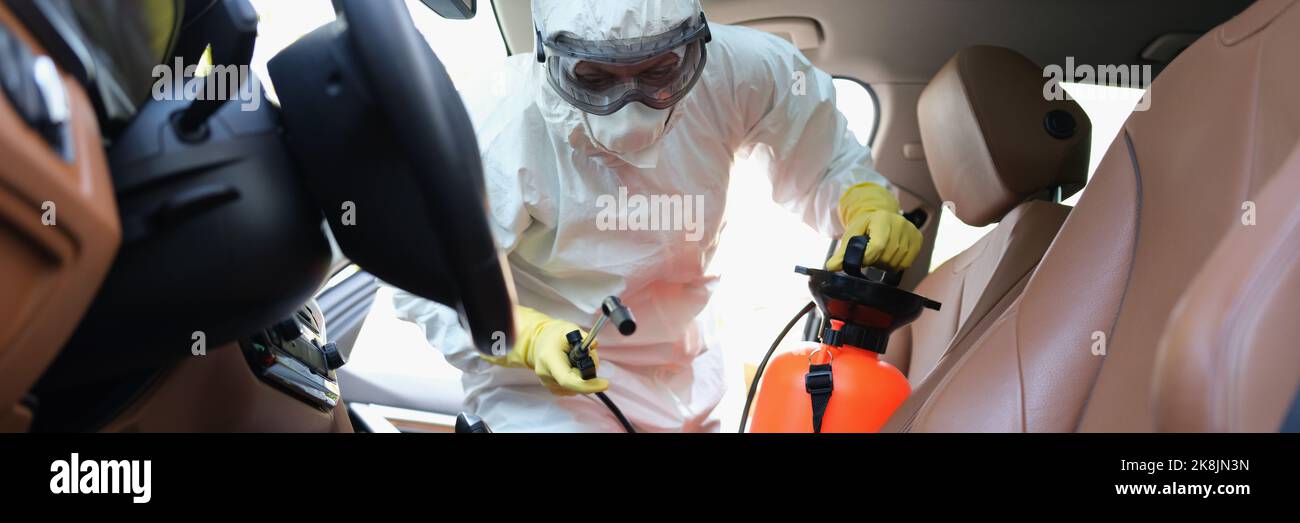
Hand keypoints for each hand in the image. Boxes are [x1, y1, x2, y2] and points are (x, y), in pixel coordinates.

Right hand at [483, 306, 609, 395]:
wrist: (538, 341)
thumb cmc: (554, 335)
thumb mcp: (569, 329)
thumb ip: (583, 337)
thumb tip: (595, 344)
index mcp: (549, 359)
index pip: (568, 380)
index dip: (588, 385)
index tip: (605, 383)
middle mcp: (546, 374)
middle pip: (575, 385)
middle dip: (589, 375)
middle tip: (590, 358)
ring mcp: (547, 383)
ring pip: (576, 388)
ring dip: (583, 377)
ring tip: (578, 360)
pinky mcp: (552, 388)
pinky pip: (572, 389)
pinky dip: (578, 380)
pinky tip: (573, 367)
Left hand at [826, 182, 921, 271]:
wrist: (880, 218)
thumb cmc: (864, 228)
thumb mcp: (852, 237)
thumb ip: (842, 253)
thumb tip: (831, 267)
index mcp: (881, 218)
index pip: (877, 246)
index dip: (868, 259)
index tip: (863, 260)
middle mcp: (899, 222)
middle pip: (887, 256)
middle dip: (876, 262)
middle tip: (871, 256)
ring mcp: (911, 230)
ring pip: (897, 261)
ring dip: (886, 264)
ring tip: (880, 254)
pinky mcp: (918, 238)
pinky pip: (907, 262)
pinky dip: (897, 264)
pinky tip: (890, 256)